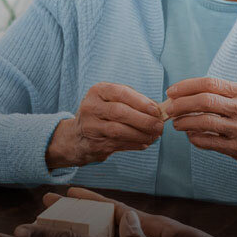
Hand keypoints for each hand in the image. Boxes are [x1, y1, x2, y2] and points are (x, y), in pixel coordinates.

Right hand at [46, 83, 165, 168]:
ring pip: (119, 131)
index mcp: (98, 91)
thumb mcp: (111, 100)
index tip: (156, 110)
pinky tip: (144, 143)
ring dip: (141, 134)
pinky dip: (134, 144)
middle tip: (159, 126)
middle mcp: (91, 107)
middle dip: (143, 120)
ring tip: (154, 136)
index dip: (141, 102)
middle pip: (120, 112)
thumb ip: (133, 101)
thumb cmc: (102, 114)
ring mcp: (90, 127)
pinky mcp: (93, 144)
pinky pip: (118, 144)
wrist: (77, 136)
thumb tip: (157, 110)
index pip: (120, 93)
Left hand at [160, 77, 236, 182]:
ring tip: (177, 124)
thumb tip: (190, 95)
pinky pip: (209, 142)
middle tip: (170, 108)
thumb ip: (225, 95)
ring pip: (203, 122)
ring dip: (184, 123)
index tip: (172, 91)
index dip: (186, 86)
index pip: (209, 83)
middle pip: (204, 101)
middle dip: (181, 104)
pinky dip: (195, 139)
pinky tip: (191, 136)